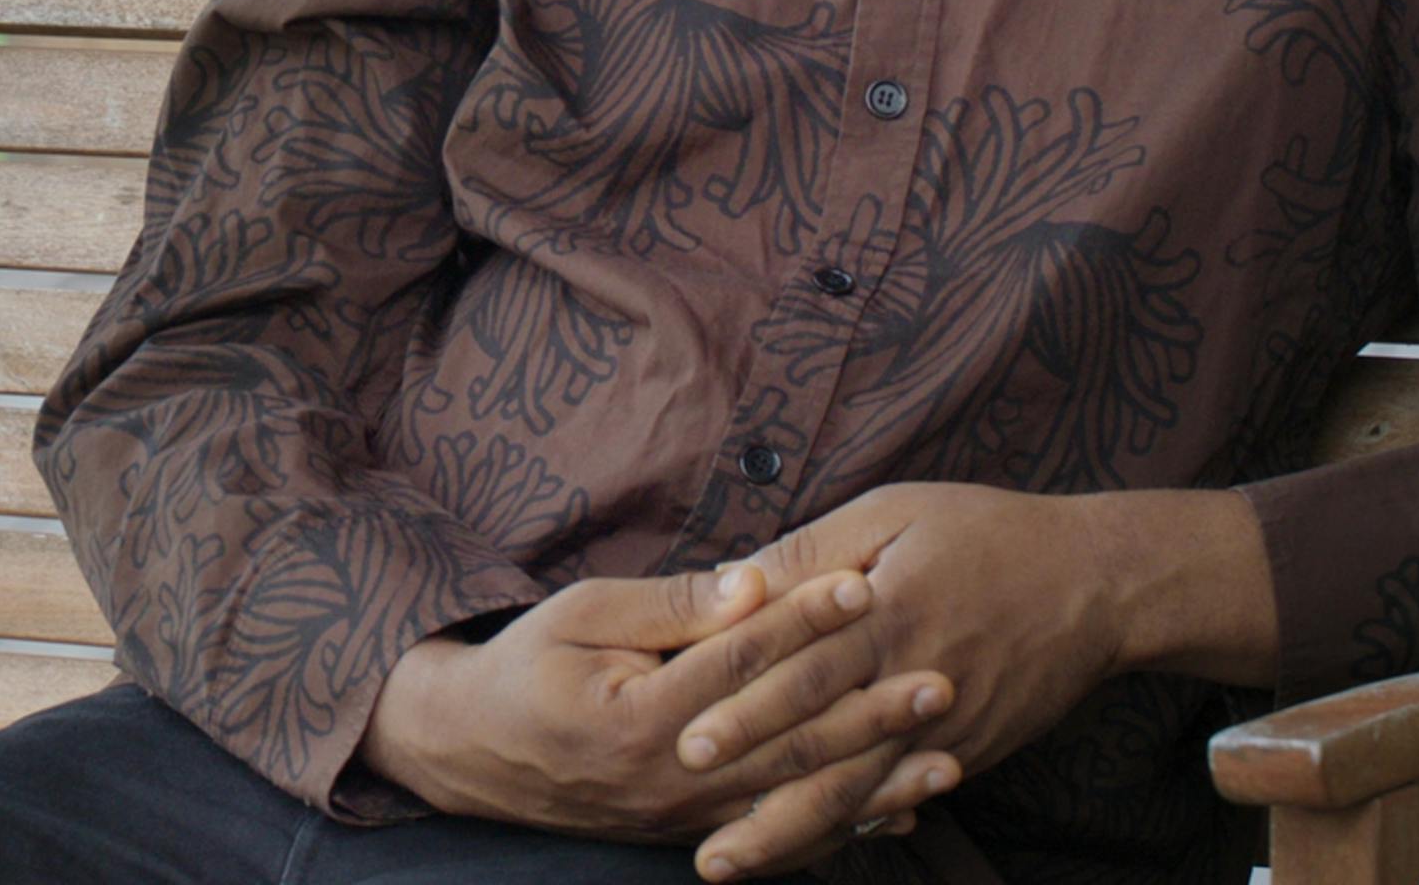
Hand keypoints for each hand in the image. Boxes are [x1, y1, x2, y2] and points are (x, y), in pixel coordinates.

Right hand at [357, 560, 960, 864]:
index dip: (805, 620)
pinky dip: (843, 827)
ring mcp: (683, 820)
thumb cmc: (528, 664)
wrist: (472, 751)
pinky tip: (899, 813)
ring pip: (795, 802)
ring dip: (875, 782)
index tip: (866, 582)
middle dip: (869, 711)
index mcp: (639, 716)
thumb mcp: (586, 611)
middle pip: (786, 742)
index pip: (741, 661)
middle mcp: (669, 781)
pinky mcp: (691, 834)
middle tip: (940, 679)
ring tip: (947, 757)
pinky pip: (779, 836)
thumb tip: (754, 581)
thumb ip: (675, 604)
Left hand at [677, 483, 1128, 880]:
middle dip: (748, 778)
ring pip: (854, 790)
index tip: (683, 735)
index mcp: (887, 611)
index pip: (800, 664)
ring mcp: (942, 727)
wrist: (1097, 585)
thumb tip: (731, 575)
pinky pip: (896, 799)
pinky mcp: (966, 751)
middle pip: (819, 740)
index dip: (740, 701)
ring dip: (786, 830)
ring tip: (726, 861)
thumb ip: (813, 549)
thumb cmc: (988, 533)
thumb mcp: (896, 511)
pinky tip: (806, 852)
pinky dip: (848, 830)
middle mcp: (910, 678)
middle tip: (683, 808)